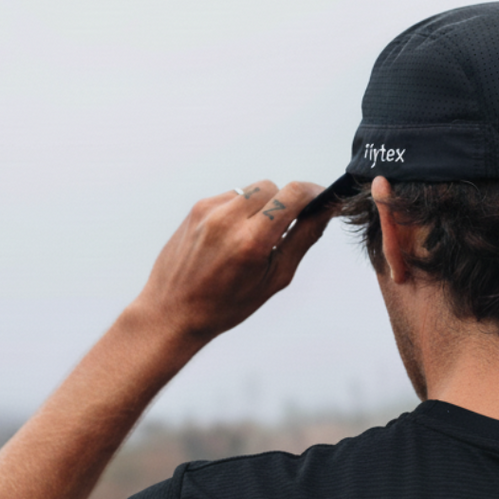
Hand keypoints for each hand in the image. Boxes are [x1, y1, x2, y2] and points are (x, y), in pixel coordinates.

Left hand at [131, 180, 332, 345]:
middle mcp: (228, 219)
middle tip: (285, 229)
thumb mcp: (275, 278)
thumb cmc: (226, 304)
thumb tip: (325, 211)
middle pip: (274, 187)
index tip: (322, 199)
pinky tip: (233, 237)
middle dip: (286, 203)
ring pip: (253, 190)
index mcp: (252, 240)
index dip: (314, 192)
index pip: (293, 194)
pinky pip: (231, 196)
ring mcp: (208, 211)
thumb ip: (303, 239)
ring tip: (255, 236)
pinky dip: (241, 210)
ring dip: (263, 206)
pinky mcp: (196, 208)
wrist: (173, 311)